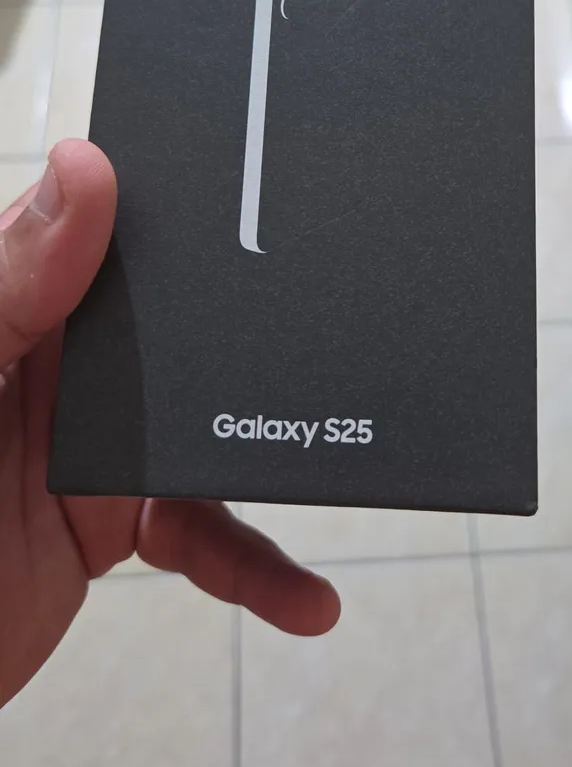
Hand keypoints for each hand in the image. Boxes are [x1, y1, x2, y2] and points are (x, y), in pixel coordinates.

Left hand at [0, 139, 339, 707]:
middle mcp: (68, 365)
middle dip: (256, 320)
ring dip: (277, 453)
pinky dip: (259, 567)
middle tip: (340, 312)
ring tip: (345, 464)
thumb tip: (85, 169)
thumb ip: (11, 283)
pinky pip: (209, 533)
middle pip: (184, 322)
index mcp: (24, 303)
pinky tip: (305, 596)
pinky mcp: (122, 521)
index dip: (185, 202)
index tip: (269, 181)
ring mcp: (102, 443)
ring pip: (213, 427)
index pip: (112, 226)